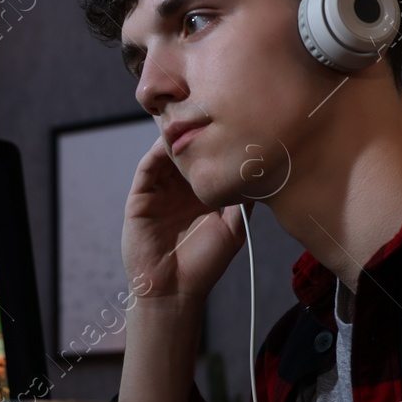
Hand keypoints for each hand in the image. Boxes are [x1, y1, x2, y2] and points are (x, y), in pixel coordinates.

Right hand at [121, 135, 248, 302]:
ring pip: (165, 157)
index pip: (206, 162)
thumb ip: (244, 203)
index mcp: (200, 197)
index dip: (216, 143)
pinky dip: (156, 154)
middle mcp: (179, 192)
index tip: (233, 123)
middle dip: (195, 133)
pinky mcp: (140, 200)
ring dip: (175, 139)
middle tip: (208, 110)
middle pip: (185, 153)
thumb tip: (262, 176)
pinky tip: (168, 143)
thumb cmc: (204, 266)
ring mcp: (158, 194)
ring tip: (188, 120)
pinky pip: (146, 170)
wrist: (175, 291)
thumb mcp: (233, 230)